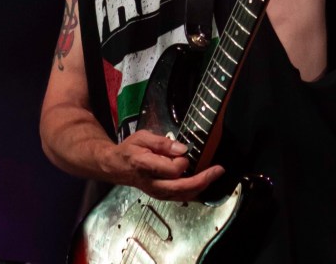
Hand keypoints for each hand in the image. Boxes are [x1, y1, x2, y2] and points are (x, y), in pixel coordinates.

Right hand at [102, 130, 224, 201]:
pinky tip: (204, 183)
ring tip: (215, 175)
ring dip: (201, 187)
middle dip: (203, 179)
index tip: (185, 151)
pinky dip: (194, 192)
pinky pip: (180, 197)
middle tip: (218, 169)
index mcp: (146, 167)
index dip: (182, 161)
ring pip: (183, 196)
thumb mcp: (142, 137)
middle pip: (181, 188)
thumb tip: (182, 149)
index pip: (171, 170)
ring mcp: (157, 193)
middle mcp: (153, 184)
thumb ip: (162, 143)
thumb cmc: (130, 149)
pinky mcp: (161, 196)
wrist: (116, 167)